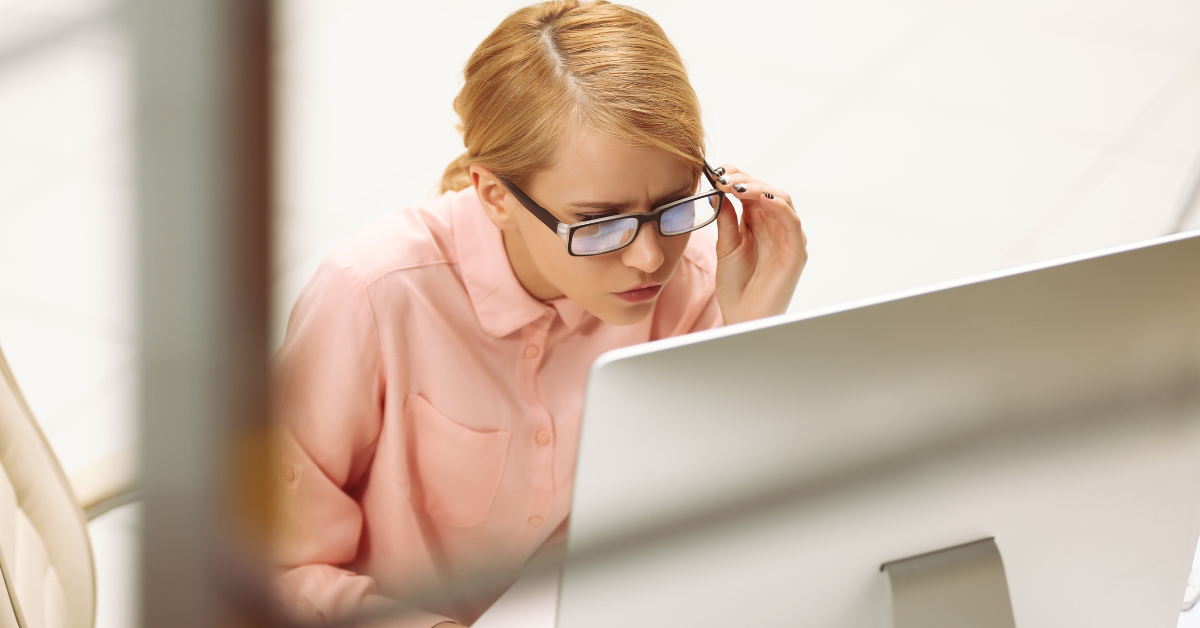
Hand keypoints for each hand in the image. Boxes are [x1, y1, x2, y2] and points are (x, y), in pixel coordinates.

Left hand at [711, 164, 807, 323]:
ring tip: (736, 186)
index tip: (715, 171)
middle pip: (764, 190)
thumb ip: (726, 220)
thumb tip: (717, 191)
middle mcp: (774, 225)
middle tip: (722, 178)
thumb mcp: (725, 246)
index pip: (749, 190)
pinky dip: (778, 206)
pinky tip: (761, 198)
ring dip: (758, 188)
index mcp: (756, 222)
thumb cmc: (736, 285)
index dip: (735, 177)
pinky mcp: (796, 250)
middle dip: (743, 180)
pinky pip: (792, 221)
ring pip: (780, 200)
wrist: (743, 316)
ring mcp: (787, 236)